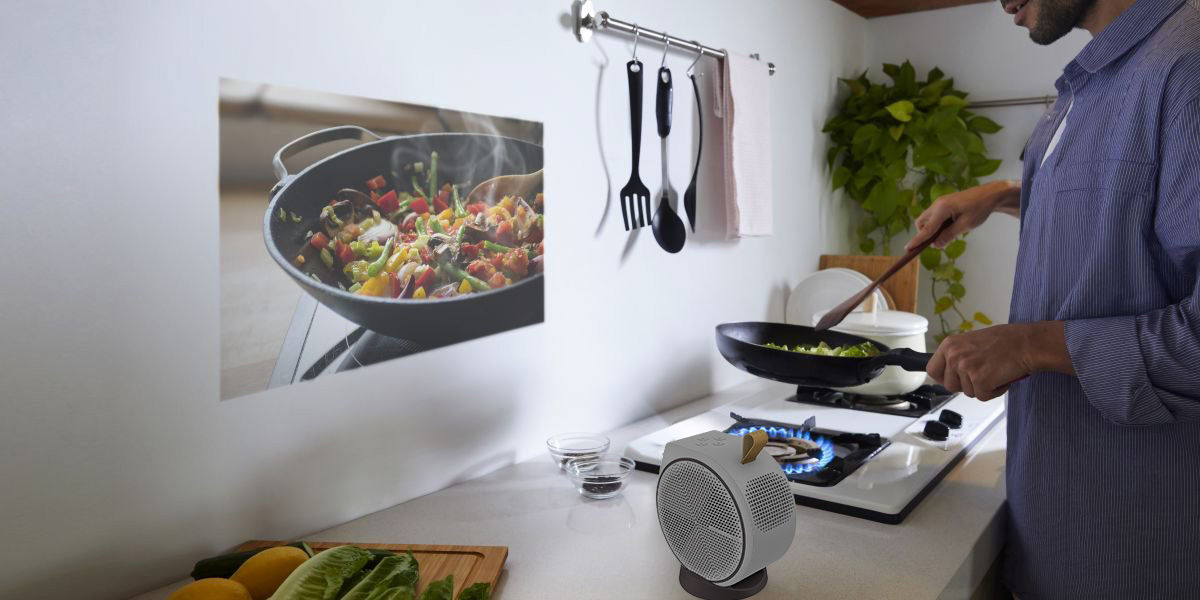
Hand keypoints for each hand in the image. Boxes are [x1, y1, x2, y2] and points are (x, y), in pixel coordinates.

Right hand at [905, 180, 1019, 251]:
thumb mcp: (965, 225)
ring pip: (927, 220)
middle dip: (924, 234)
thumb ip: (949, 235)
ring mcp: (940, 203)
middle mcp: (937, 204)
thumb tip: (936, 245)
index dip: (917, 240)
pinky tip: (952, 227)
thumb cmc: (980, 208)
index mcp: (942, 208)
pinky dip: (938, 225)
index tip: (907, 248)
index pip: (927, 228)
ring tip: (950, 234)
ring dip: (932, 230)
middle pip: (922, 223)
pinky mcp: (944, 204)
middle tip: (939, 242)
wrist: (989, 195)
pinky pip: (934, 217)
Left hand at [927, 321, 1071, 400]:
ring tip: (995, 371)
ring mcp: (965, 368)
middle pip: (949, 386)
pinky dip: (994, 392)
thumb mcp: (972, 342)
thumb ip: (958, 355)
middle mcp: (954, 355)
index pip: (932, 370)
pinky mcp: (979, 380)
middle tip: (983, 374)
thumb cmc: (1005, 341)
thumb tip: (948, 372)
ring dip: (982, 387)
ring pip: (967, 392)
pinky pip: (982, 396)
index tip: (955, 379)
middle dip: (966, 385)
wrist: (1026, 343)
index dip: (944, 378)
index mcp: (949, 345)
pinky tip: (1001, 377)